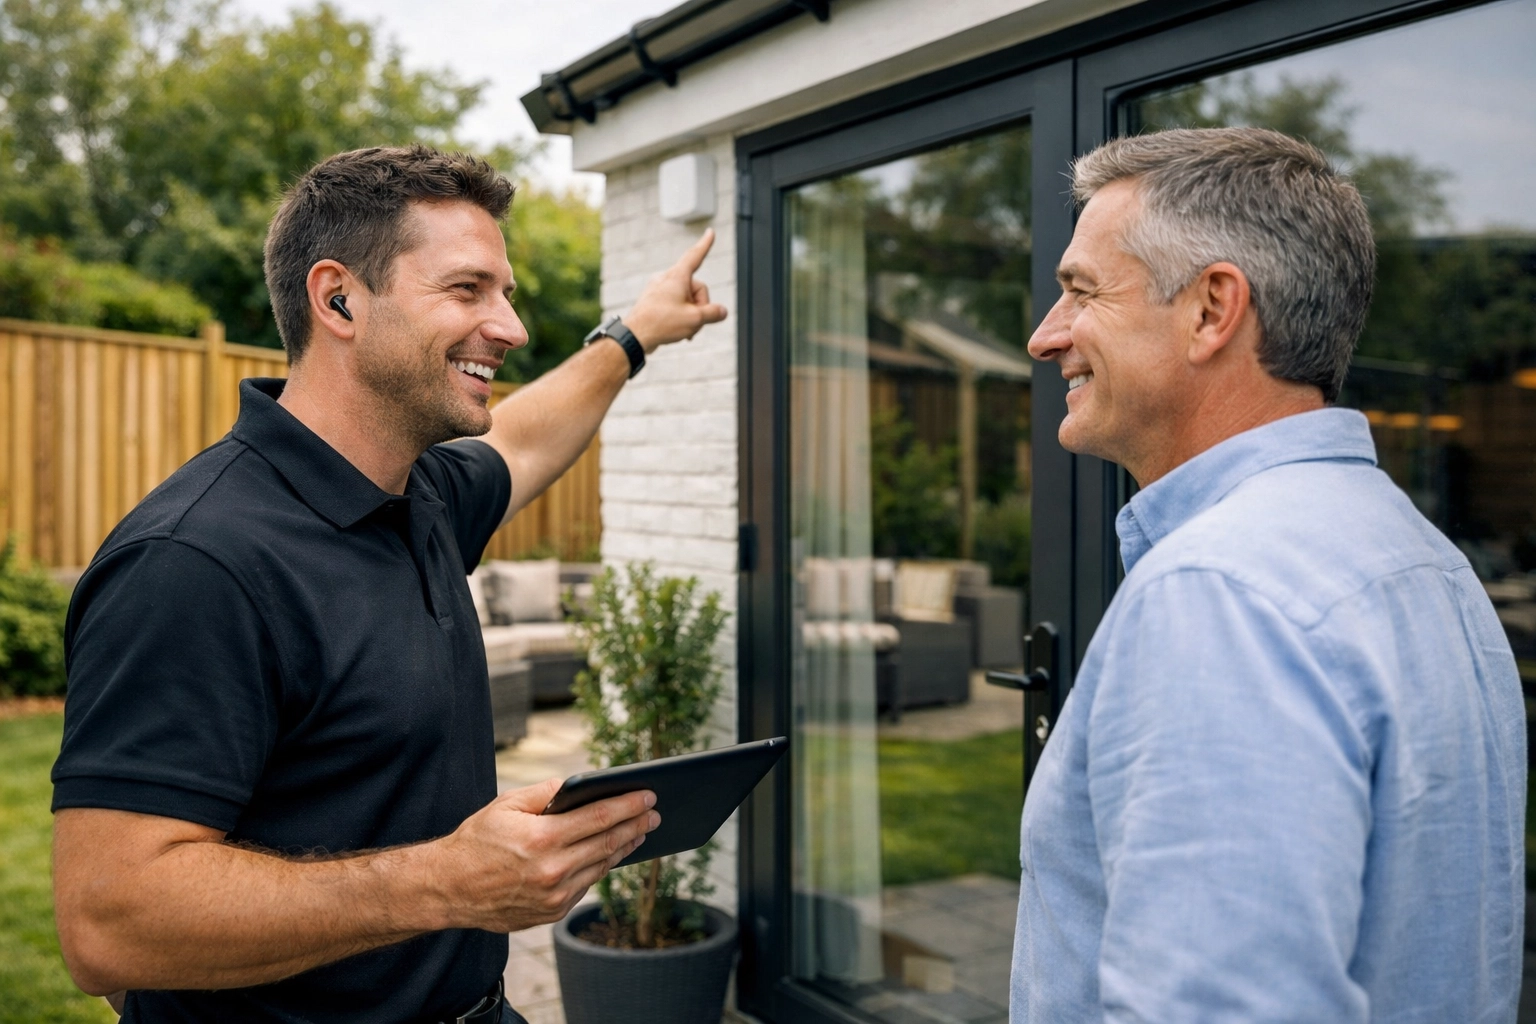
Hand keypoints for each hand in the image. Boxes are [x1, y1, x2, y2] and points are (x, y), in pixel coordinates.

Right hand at [430, 778, 658, 932]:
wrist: (448, 889)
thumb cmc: (476, 840)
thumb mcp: (507, 805)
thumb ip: (546, 793)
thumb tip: (581, 785)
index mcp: (541, 839)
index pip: (599, 818)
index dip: (629, 805)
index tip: (648, 796)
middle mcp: (552, 871)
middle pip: (608, 844)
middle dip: (635, 826)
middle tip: (654, 814)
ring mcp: (554, 897)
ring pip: (601, 867)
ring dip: (623, 848)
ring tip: (639, 832)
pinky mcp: (552, 912)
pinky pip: (585, 886)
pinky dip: (600, 867)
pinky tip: (610, 854)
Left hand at [623, 229, 728, 351]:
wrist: (634, 335)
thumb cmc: (662, 323)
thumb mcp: (695, 319)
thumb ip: (713, 313)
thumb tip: (722, 311)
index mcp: (678, 277)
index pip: (695, 256)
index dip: (705, 244)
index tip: (710, 232)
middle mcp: (667, 278)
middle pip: (696, 288)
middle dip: (700, 307)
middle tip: (694, 323)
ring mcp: (659, 289)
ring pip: (686, 299)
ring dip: (690, 315)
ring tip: (684, 330)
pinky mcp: (654, 300)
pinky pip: (675, 304)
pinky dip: (680, 316)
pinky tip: (677, 330)